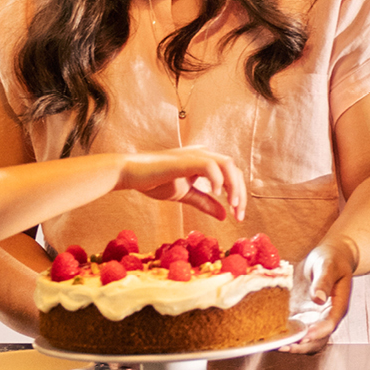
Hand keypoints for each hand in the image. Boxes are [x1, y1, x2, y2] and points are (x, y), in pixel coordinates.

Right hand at [119, 147, 246, 220]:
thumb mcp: (185, 194)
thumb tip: (224, 215)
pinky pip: (209, 165)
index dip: (239, 194)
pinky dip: (217, 179)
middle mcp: (204, 153)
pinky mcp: (185, 159)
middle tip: (239, 215)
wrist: (129, 173)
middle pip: (234, 170)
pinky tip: (216, 193)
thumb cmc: (154, 181)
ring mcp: (195, 154)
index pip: (232, 175)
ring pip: (228, 165)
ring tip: (232, 205)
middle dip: (240, 194)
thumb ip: (205, 202)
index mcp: (206, 160)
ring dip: (234, 186)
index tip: (237, 216)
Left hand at [281, 240, 357, 354]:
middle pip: (318, 340)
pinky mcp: (301, 315)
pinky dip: (284, 335)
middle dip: (302, 346)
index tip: (303, 337)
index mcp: (337, 306)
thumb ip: (324, 281)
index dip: (317, 333)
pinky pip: (294, 330)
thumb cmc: (332, 259)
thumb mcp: (328, 265)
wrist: (330, 257)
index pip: (329, 325)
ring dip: (292, 345)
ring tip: (275, 344)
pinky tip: (270, 334)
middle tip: (284, 346)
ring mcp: (313, 318)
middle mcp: (326, 316)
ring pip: (305, 340)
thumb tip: (318, 298)